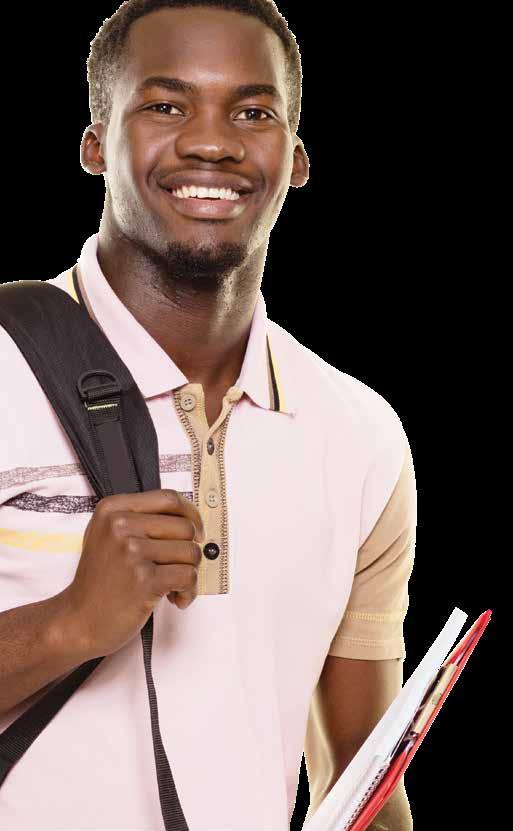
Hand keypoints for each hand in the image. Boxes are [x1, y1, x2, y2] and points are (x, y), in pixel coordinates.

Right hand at [61, 489, 205, 659]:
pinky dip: (188, 591)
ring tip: (172, 586)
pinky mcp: (144, 579)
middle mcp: (120, 525)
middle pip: (185, 527)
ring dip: (190, 573)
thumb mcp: (107, 535)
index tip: (195, 531)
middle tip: (178, 568)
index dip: (191, 514)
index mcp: (113, 509)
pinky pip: (188, 576)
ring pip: (191, 553)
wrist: (78, 620)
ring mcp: (132, 551)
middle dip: (190, 551)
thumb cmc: (99, 581)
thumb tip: (188, 517)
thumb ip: (141, 519)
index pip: (169, 498)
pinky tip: (174, 598)